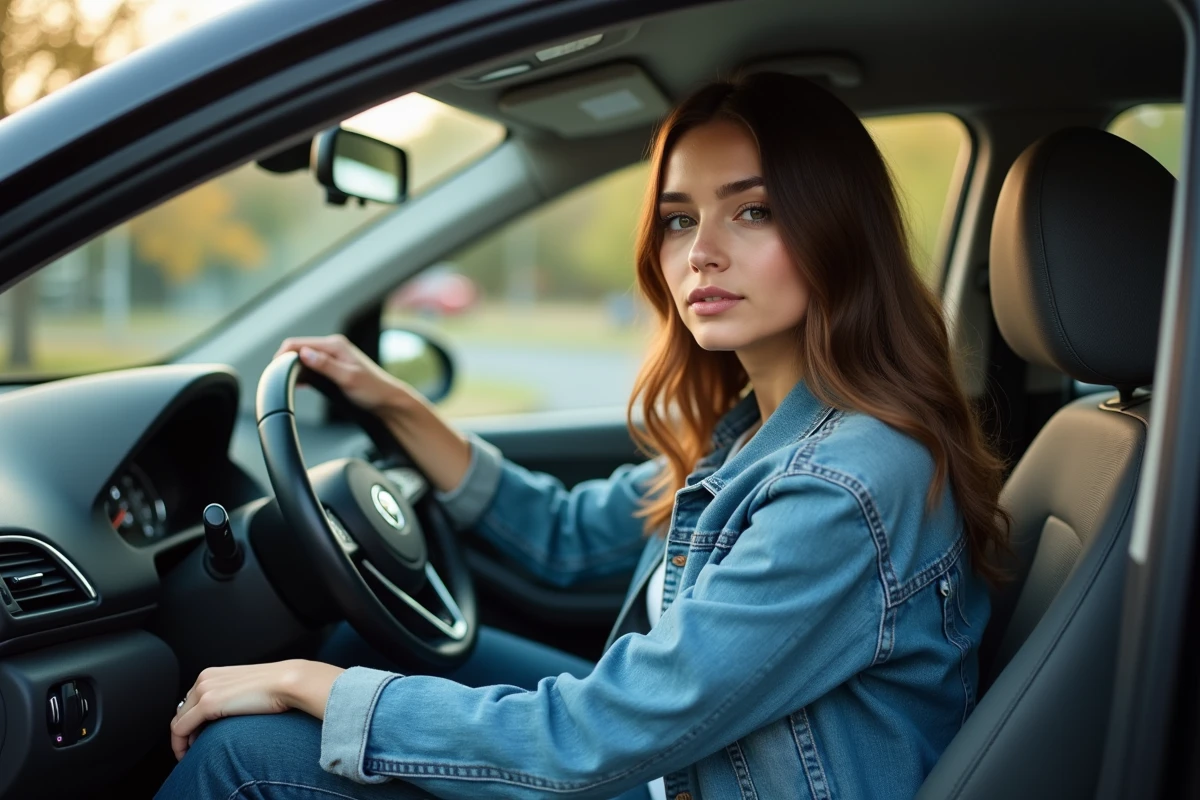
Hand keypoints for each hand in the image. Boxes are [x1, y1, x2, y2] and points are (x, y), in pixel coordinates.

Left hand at [170, 660, 344, 760]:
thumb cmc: (276, 687)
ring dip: (182, 741)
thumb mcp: (245, 689)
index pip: (189, 703)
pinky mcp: (208, 703)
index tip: (196, 738)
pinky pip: (181, 729)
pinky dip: (180, 745)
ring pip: (179, 722)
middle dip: (185, 733)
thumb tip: (225, 714)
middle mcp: (204, 679)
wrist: (288, 682)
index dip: (190, 723)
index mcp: (212, 674)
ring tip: (191, 754)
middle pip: (181, 713)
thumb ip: (230, 697)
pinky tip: (189, 754)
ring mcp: (204, 690)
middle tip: (193, 749)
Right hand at [274, 334, 415, 413]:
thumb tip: (304, 354)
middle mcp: (332, 346)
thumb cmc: (372, 390)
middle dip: (285, 362)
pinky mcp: (333, 367)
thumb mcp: (347, 378)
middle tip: (277, 379)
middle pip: (298, 349)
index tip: (274, 371)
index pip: (298, 343)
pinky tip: (299, 384)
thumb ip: (325, 365)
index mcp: (335, 345)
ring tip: (286, 382)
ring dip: (293, 368)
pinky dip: (302, 374)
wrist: (388, 400)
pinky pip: (311, 366)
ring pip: (303, 358)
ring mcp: (333, 356)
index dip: (282, 356)